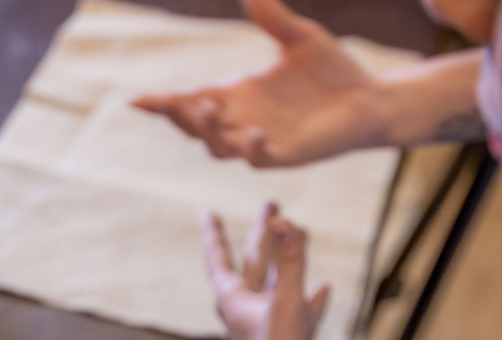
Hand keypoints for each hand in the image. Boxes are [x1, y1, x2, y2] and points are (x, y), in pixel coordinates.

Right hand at [131, 0, 390, 166]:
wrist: (370, 98)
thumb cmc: (331, 70)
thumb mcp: (298, 37)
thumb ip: (272, 18)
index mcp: (235, 95)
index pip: (187, 101)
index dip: (160, 103)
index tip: (134, 99)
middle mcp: (239, 121)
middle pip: (193, 126)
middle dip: (178, 116)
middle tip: (170, 103)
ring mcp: (258, 141)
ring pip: (218, 147)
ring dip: (209, 131)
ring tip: (208, 109)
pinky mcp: (284, 155)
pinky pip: (259, 158)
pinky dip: (252, 148)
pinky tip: (255, 133)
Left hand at [202, 203, 335, 339]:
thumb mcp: (286, 301)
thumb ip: (290, 260)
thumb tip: (284, 219)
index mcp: (232, 302)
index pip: (218, 258)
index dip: (213, 233)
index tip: (206, 212)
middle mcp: (245, 313)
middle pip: (253, 264)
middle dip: (263, 234)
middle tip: (270, 203)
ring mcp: (267, 327)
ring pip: (277, 284)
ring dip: (286, 261)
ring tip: (296, 235)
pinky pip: (300, 310)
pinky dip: (310, 297)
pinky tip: (323, 287)